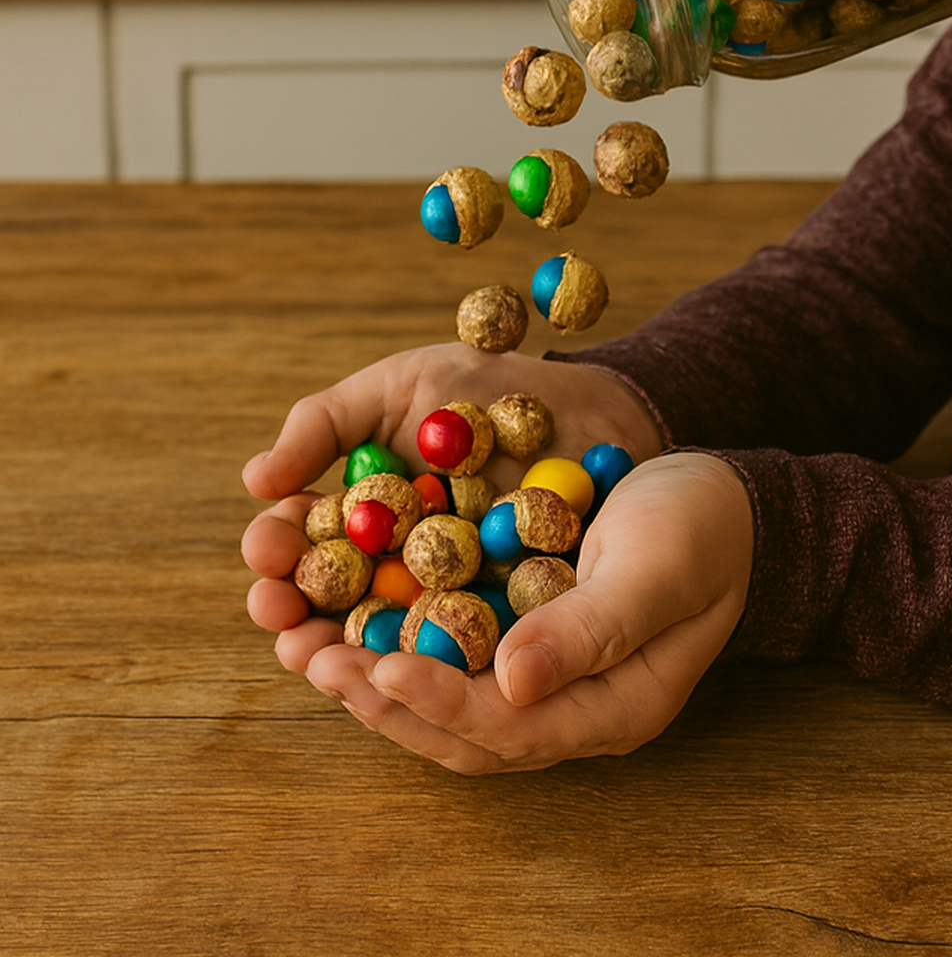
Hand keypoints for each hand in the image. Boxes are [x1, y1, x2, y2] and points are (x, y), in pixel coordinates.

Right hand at [242, 341, 662, 685]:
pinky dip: (435, 669)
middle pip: (329, 610)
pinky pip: (464, 659)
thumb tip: (255, 480)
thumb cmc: (483, 386)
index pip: (300, 548)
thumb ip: (325, 424)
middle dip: (296, 621)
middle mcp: (394, 570)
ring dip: (349, 662)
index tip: (264, 553)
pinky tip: (411, 671)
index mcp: (359, 518)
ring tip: (324, 662)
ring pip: (386, 648)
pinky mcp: (503, 630)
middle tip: (282, 622)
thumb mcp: (398, 387)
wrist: (590, 404)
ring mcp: (448, 605)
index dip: (274, 556)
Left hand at [247, 451, 752, 773]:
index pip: (509, 727)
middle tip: (309, 661)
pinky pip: (449, 650)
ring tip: (304, 645)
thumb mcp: (657, 568)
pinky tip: (347, 609)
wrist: (726, 498)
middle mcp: (568, 705)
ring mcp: (542, 672)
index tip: (375, 668)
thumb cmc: (702, 528)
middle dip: (381, 700)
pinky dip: (397, 636)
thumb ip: (594, 629)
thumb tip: (512, 682)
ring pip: (445, 697)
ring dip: (373, 676)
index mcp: (610, 707)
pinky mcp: (521, 632)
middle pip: (461, 730)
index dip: (438, 702)